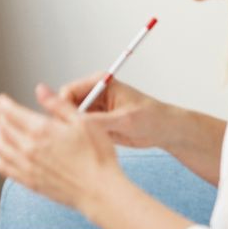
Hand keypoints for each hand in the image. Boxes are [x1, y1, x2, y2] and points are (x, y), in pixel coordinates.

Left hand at [0, 93, 120, 212]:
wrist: (99, 190)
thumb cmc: (97, 158)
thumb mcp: (82, 121)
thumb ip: (58, 104)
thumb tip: (42, 90)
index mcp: (41, 130)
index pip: (10, 112)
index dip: (3, 103)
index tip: (2, 100)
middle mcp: (29, 148)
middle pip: (3, 128)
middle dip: (1, 117)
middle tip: (3, 112)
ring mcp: (27, 166)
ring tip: (1, 130)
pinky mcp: (29, 182)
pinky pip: (3, 167)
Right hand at [36, 74, 172, 149]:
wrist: (164, 130)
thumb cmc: (151, 117)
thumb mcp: (124, 120)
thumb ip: (99, 121)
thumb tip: (77, 123)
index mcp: (100, 82)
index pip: (68, 91)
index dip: (62, 107)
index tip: (64, 124)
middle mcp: (94, 93)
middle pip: (66, 105)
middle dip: (66, 120)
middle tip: (70, 137)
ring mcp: (94, 108)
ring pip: (71, 119)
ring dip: (73, 130)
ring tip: (79, 143)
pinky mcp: (96, 122)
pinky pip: (79, 129)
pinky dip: (80, 137)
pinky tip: (86, 145)